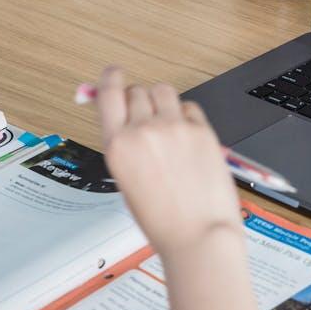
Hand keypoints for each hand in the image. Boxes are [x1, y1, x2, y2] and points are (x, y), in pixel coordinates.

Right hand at [93, 67, 241, 256]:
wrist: (198, 235)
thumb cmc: (162, 219)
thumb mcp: (126, 180)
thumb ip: (122, 143)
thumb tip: (118, 114)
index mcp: (117, 145)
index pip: (109, 92)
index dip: (110, 78)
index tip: (114, 73)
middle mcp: (144, 130)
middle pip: (137, 91)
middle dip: (140, 101)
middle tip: (147, 120)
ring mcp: (175, 128)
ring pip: (164, 91)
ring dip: (163, 103)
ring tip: (168, 127)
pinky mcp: (201, 130)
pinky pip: (190, 107)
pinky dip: (186, 116)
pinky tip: (187, 138)